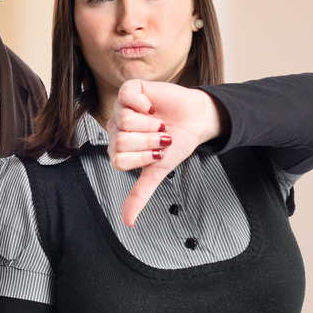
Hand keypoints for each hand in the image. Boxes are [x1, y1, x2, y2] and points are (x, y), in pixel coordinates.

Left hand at [107, 80, 224, 226]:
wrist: (196, 120)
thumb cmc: (177, 143)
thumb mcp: (157, 172)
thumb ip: (140, 195)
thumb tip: (127, 222)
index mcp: (118, 149)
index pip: (119, 160)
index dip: (143, 158)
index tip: (157, 153)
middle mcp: (116, 129)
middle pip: (121, 141)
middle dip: (148, 141)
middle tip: (161, 136)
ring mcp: (121, 108)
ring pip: (124, 121)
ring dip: (150, 124)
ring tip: (159, 122)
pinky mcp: (130, 90)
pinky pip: (126, 97)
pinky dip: (143, 104)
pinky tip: (151, 106)